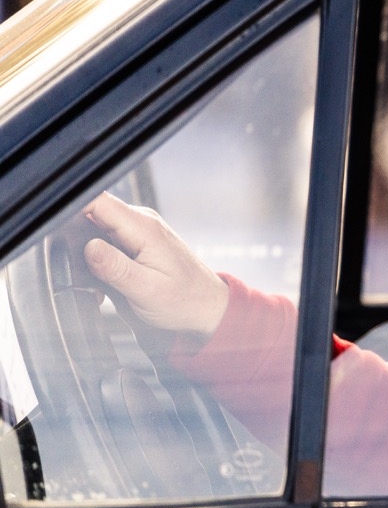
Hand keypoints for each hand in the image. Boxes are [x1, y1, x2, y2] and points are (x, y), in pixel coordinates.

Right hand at [82, 192, 228, 339]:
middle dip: (77, 241)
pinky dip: (100, 261)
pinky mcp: (137, 242)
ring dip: (89, 255)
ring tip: (101, 283)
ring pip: (96, 230)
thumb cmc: (184, 300)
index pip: (96, 200)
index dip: (71, 211)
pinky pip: (108, 242)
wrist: (207, 307)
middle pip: (91, 214)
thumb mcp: (146, 289)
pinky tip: (107, 283)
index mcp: (143, 228)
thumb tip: (89, 248)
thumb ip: (115, 268)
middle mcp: (141, 222)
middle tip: (86, 272)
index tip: (60, 234)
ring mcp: (139, 231)